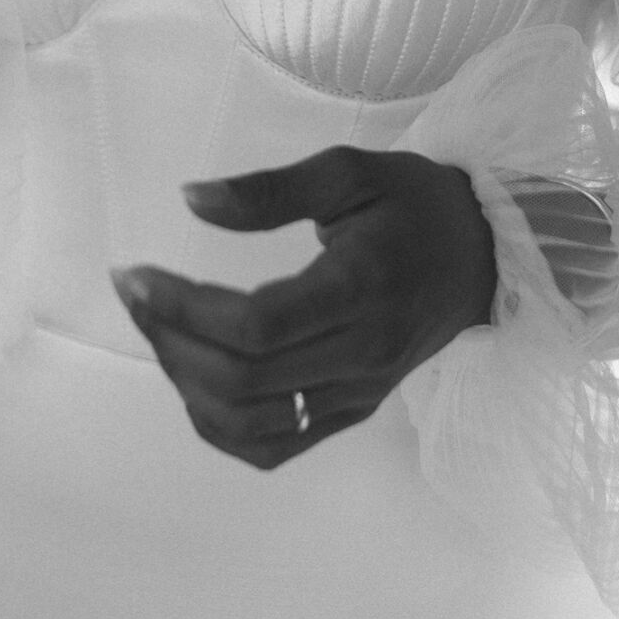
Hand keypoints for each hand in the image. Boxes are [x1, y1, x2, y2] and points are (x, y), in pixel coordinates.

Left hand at [112, 147, 496, 468]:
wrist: (483, 256)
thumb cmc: (414, 205)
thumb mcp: (349, 172)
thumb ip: (269, 191)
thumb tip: (189, 199)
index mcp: (362, 288)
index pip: (257, 324)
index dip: (183, 307)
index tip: (134, 274)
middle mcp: (362, 354)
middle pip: (244, 378)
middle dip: (170, 339)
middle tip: (134, 294)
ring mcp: (358, 394)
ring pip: (250, 422)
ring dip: (186, 383)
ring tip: (157, 330)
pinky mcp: (353, 413)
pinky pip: (272, 446)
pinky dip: (218, 427)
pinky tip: (193, 381)